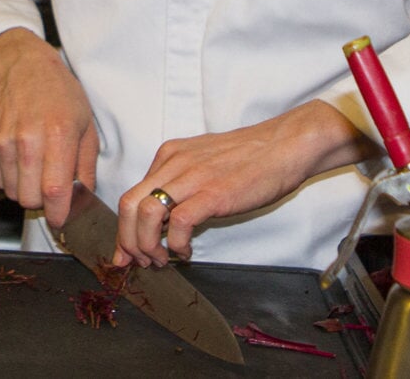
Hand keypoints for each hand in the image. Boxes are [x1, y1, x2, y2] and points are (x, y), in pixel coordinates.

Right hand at [0, 28, 98, 229]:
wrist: (22, 67)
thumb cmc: (59, 94)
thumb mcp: (86, 125)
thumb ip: (86, 167)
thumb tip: (84, 200)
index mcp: (58, 134)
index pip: (55, 191)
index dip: (59, 213)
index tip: (62, 219)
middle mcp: (27, 138)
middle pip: (29, 198)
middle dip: (42, 200)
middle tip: (49, 184)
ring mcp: (1, 140)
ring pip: (11, 192)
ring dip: (24, 187)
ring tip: (34, 164)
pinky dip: (7, 176)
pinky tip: (18, 156)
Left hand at [112, 100, 372, 266]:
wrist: (285, 145)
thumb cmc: (250, 159)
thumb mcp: (203, 164)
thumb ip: (180, 185)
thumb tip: (164, 221)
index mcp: (169, 156)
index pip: (131, 196)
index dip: (124, 230)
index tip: (127, 253)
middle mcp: (174, 163)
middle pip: (128, 205)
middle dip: (128, 242)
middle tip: (142, 262)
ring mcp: (193, 177)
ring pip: (146, 214)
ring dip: (147, 245)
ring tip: (163, 260)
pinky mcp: (213, 193)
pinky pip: (179, 223)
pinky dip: (177, 245)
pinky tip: (187, 251)